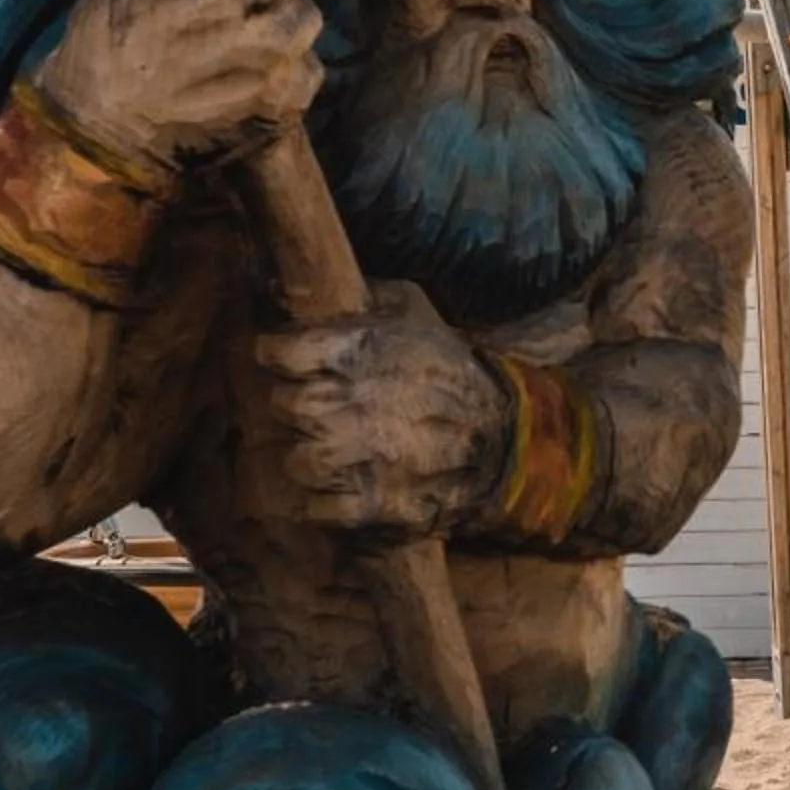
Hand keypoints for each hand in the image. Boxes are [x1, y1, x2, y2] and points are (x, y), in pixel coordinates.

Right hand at [34, 0, 340, 171]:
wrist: (102, 116)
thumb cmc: (120, 20)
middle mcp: (222, 3)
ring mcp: (255, 55)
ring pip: (307, 15)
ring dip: (280, 21)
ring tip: (235, 37)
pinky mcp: (277, 100)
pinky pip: (309, 67)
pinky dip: (285, 68)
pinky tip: (242, 72)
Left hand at [253, 282, 506, 540]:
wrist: (508, 433)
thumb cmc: (452, 366)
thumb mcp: (415, 310)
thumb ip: (363, 296)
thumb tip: (303, 282)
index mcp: (361, 351)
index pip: (280, 352)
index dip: (281, 355)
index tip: (292, 360)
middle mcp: (356, 403)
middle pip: (286, 406)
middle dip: (299, 405)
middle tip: (322, 405)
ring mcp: (365, 457)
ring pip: (298, 460)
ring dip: (311, 454)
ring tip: (335, 446)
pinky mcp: (377, 504)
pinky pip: (319, 507)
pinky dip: (325, 500)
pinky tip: (346, 483)